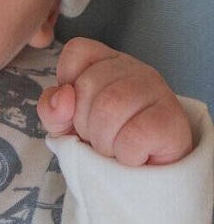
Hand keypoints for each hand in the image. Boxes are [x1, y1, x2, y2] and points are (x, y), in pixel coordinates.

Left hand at [37, 37, 192, 165]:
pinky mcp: (171, 118)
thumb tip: (62, 96)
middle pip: (89, 85)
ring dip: (103, 140)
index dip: (67, 82)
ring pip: (110, 107)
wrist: (149, 172)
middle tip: (100, 136)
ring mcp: (157, 89)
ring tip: (114, 147)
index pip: (77, 51)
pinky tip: (134, 155)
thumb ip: (52, 108)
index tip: (78, 109)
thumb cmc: (106, 140)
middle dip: (84, 123)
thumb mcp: (67, 124)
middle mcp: (134, 68)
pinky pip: (134, 135)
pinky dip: (125, 154)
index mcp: (107, 61)